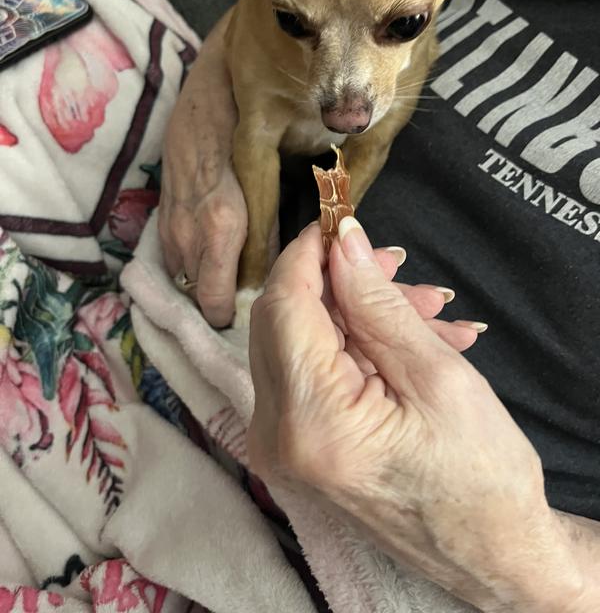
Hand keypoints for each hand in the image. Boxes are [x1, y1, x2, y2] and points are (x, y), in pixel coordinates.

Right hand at [159, 10, 247, 326]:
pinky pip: (170, 247)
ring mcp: (171, 212)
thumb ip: (271, 222)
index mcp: (221, 219)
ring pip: (180, 270)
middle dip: (215, 304)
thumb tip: (278, 261)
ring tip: (222, 297)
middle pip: (196, 286)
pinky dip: (186, 263)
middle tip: (238, 316)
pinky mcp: (162, 200)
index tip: (244, 320)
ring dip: (199, 285)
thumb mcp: (274, 177)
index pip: (219, 286)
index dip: (231, 309)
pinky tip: (201, 268)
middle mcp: (190, 223)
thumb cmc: (254, 124)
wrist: (211, 82)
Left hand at [248, 220, 585, 612]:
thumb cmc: (480, 476)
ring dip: (356, 314)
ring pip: (301, 341)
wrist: (491, 552)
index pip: (283, 304)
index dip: (309, 252)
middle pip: (283, 320)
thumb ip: (377, 304)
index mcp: (311, 420)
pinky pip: (313, 372)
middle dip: (338, 282)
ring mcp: (281, 446)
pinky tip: (412, 341)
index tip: (341, 219)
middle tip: (398, 269)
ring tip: (427, 314)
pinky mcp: (297, 446)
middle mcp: (277, 437)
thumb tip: (343, 242)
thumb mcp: (437, 375)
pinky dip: (355, 347)